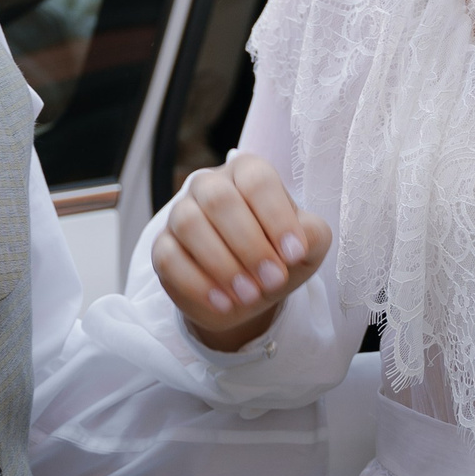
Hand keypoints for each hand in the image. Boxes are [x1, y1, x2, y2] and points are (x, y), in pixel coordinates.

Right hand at [153, 154, 332, 352]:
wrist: (250, 292)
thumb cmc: (279, 256)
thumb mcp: (307, 247)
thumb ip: (312, 236)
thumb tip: (298, 242)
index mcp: (248, 173)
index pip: (257, 180)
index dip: (276, 216)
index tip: (295, 254)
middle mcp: (210, 184)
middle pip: (220, 199)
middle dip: (249, 245)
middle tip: (273, 280)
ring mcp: (180, 212)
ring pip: (189, 224)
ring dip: (223, 265)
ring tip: (249, 295)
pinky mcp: (162, 246)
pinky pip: (169, 258)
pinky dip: (197, 284)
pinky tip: (223, 302)